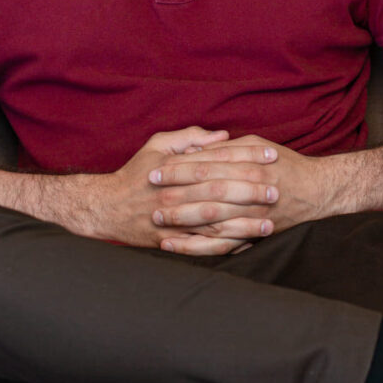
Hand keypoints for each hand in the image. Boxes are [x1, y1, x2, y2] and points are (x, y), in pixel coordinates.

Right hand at [100, 127, 279, 253]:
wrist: (105, 208)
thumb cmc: (135, 174)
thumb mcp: (156, 145)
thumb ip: (189, 138)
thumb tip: (223, 135)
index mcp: (176, 169)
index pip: (219, 159)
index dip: (247, 156)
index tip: (271, 155)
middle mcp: (176, 195)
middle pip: (220, 192)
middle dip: (251, 191)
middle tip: (277, 190)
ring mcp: (173, 221)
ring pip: (215, 225)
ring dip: (244, 225)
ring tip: (270, 223)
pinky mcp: (172, 242)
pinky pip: (203, 248)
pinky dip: (226, 247)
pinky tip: (246, 245)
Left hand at [151, 135, 347, 251]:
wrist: (318, 191)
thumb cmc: (285, 164)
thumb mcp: (258, 144)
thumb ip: (229, 146)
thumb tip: (201, 146)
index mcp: (250, 164)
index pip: (207, 165)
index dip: (180, 167)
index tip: (157, 169)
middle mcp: (251, 189)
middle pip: (206, 190)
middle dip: (176, 191)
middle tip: (150, 192)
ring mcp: (252, 214)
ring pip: (211, 219)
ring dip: (182, 218)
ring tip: (157, 218)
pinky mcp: (253, 235)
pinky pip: (220, 245)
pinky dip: (195, 246)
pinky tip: (175, 245)